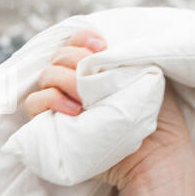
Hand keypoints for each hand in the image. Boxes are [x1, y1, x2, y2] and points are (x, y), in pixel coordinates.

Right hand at [25, 27, 194, 195]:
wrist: (158, 155)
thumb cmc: (159, 118)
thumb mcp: (148, 76)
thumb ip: (125, 55)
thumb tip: (102, 40)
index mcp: (99, 72)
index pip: (77, 43)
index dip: (83, 40)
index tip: (101, 46)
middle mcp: (79, 87)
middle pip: (59, 57)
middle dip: (75, 60)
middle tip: (96, 79)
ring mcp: (66, 106)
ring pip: (46, 77)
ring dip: (64, 79)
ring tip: (86, 99)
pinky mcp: (55, 128)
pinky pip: (35, 104)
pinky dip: (50, 100)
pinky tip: (74, 110)